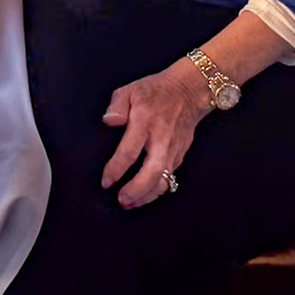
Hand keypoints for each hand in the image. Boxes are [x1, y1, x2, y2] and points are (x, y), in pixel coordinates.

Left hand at [100, 58, 211, 208]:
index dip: (116, 169)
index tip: (106, 181)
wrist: (188, 91)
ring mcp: (173, 148)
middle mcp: (161, 138)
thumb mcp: (130, 90)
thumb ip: (116, 106)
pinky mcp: (180, 154)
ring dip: (147, 195)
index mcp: (145, 121)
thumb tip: (109, 121)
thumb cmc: (155, 91)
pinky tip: (145, 195)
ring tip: (130, 204)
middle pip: (152, 172)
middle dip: (136, 190)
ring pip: (163, 179)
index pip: (130, 151)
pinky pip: (170, 177)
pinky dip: (157, 190)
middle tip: (122, 200)